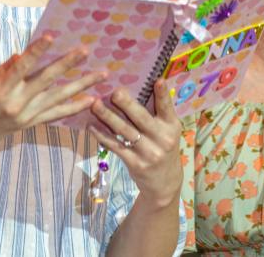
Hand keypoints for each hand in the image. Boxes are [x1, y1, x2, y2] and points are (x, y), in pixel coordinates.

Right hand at [0, 36, 104, 163]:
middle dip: (67, 64)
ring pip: (58, 98)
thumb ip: (1, 70)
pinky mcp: (30, 124)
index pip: (21, 67)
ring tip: (101, 75)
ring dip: (81, 85)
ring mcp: (26, 116)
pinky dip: (74, 107)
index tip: (51, 37)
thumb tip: (20, 56)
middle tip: (86, 51)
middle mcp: (16, 104)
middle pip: (46, 81)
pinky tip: (91, 100)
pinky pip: (56, 114)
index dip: (37, 51)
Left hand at [89, 79, 182, 207]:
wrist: (164, 183)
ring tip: (94, 104)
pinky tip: (91, 126)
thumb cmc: (163, 147)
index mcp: (171, 126)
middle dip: (127, 105)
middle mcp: (162, 139)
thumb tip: (143, 86)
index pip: (167, 108)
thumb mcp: (168, 131)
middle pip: (142, 118)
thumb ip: (158, 113)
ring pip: (125, 131)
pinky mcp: (135, 163)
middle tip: (114, 92)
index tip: (158, 80)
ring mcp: (148, 152)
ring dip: (108, 117)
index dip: (163, 94)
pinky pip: (116, 146)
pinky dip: (102, 135)